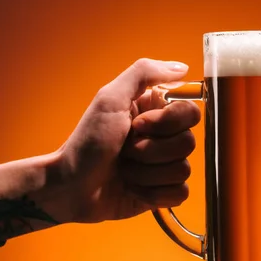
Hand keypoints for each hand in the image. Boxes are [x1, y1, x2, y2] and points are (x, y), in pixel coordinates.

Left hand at [51, 58, 200, 223]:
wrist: (71, 186)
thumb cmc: (87, 141)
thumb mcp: (110, 98)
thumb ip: (144, 73)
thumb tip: (183, 68)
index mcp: (155, 112)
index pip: (189, 112)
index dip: (165, 122)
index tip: (137, 125)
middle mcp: (163, 138)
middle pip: (188, 143)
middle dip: (151, 150)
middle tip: (125, 151)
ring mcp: (164, 166)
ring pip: (183, 169)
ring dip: (147, 173)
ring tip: (124, 171)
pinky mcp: (163, 192)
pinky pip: (179, 193)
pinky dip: (154, 193)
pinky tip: (133, 189)